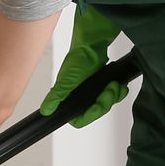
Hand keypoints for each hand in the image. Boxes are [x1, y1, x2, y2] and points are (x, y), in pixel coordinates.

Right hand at [40, 4, 127, 127]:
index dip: (89, 116)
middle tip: (106, 92)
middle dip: (104, 103)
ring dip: (112, 96)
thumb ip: (56, 97)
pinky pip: (114, 96)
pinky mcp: (103, 86)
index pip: (79, 119)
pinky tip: (118, 84)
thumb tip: (45, 110)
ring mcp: (93, 92)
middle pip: (96, 112)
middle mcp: (81, 97)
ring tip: (112, 85)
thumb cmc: (78, 59)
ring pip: (106, 105)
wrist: (92, 46)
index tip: (95, 108)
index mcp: (70, 99)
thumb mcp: (65, 81)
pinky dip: (118, 92)